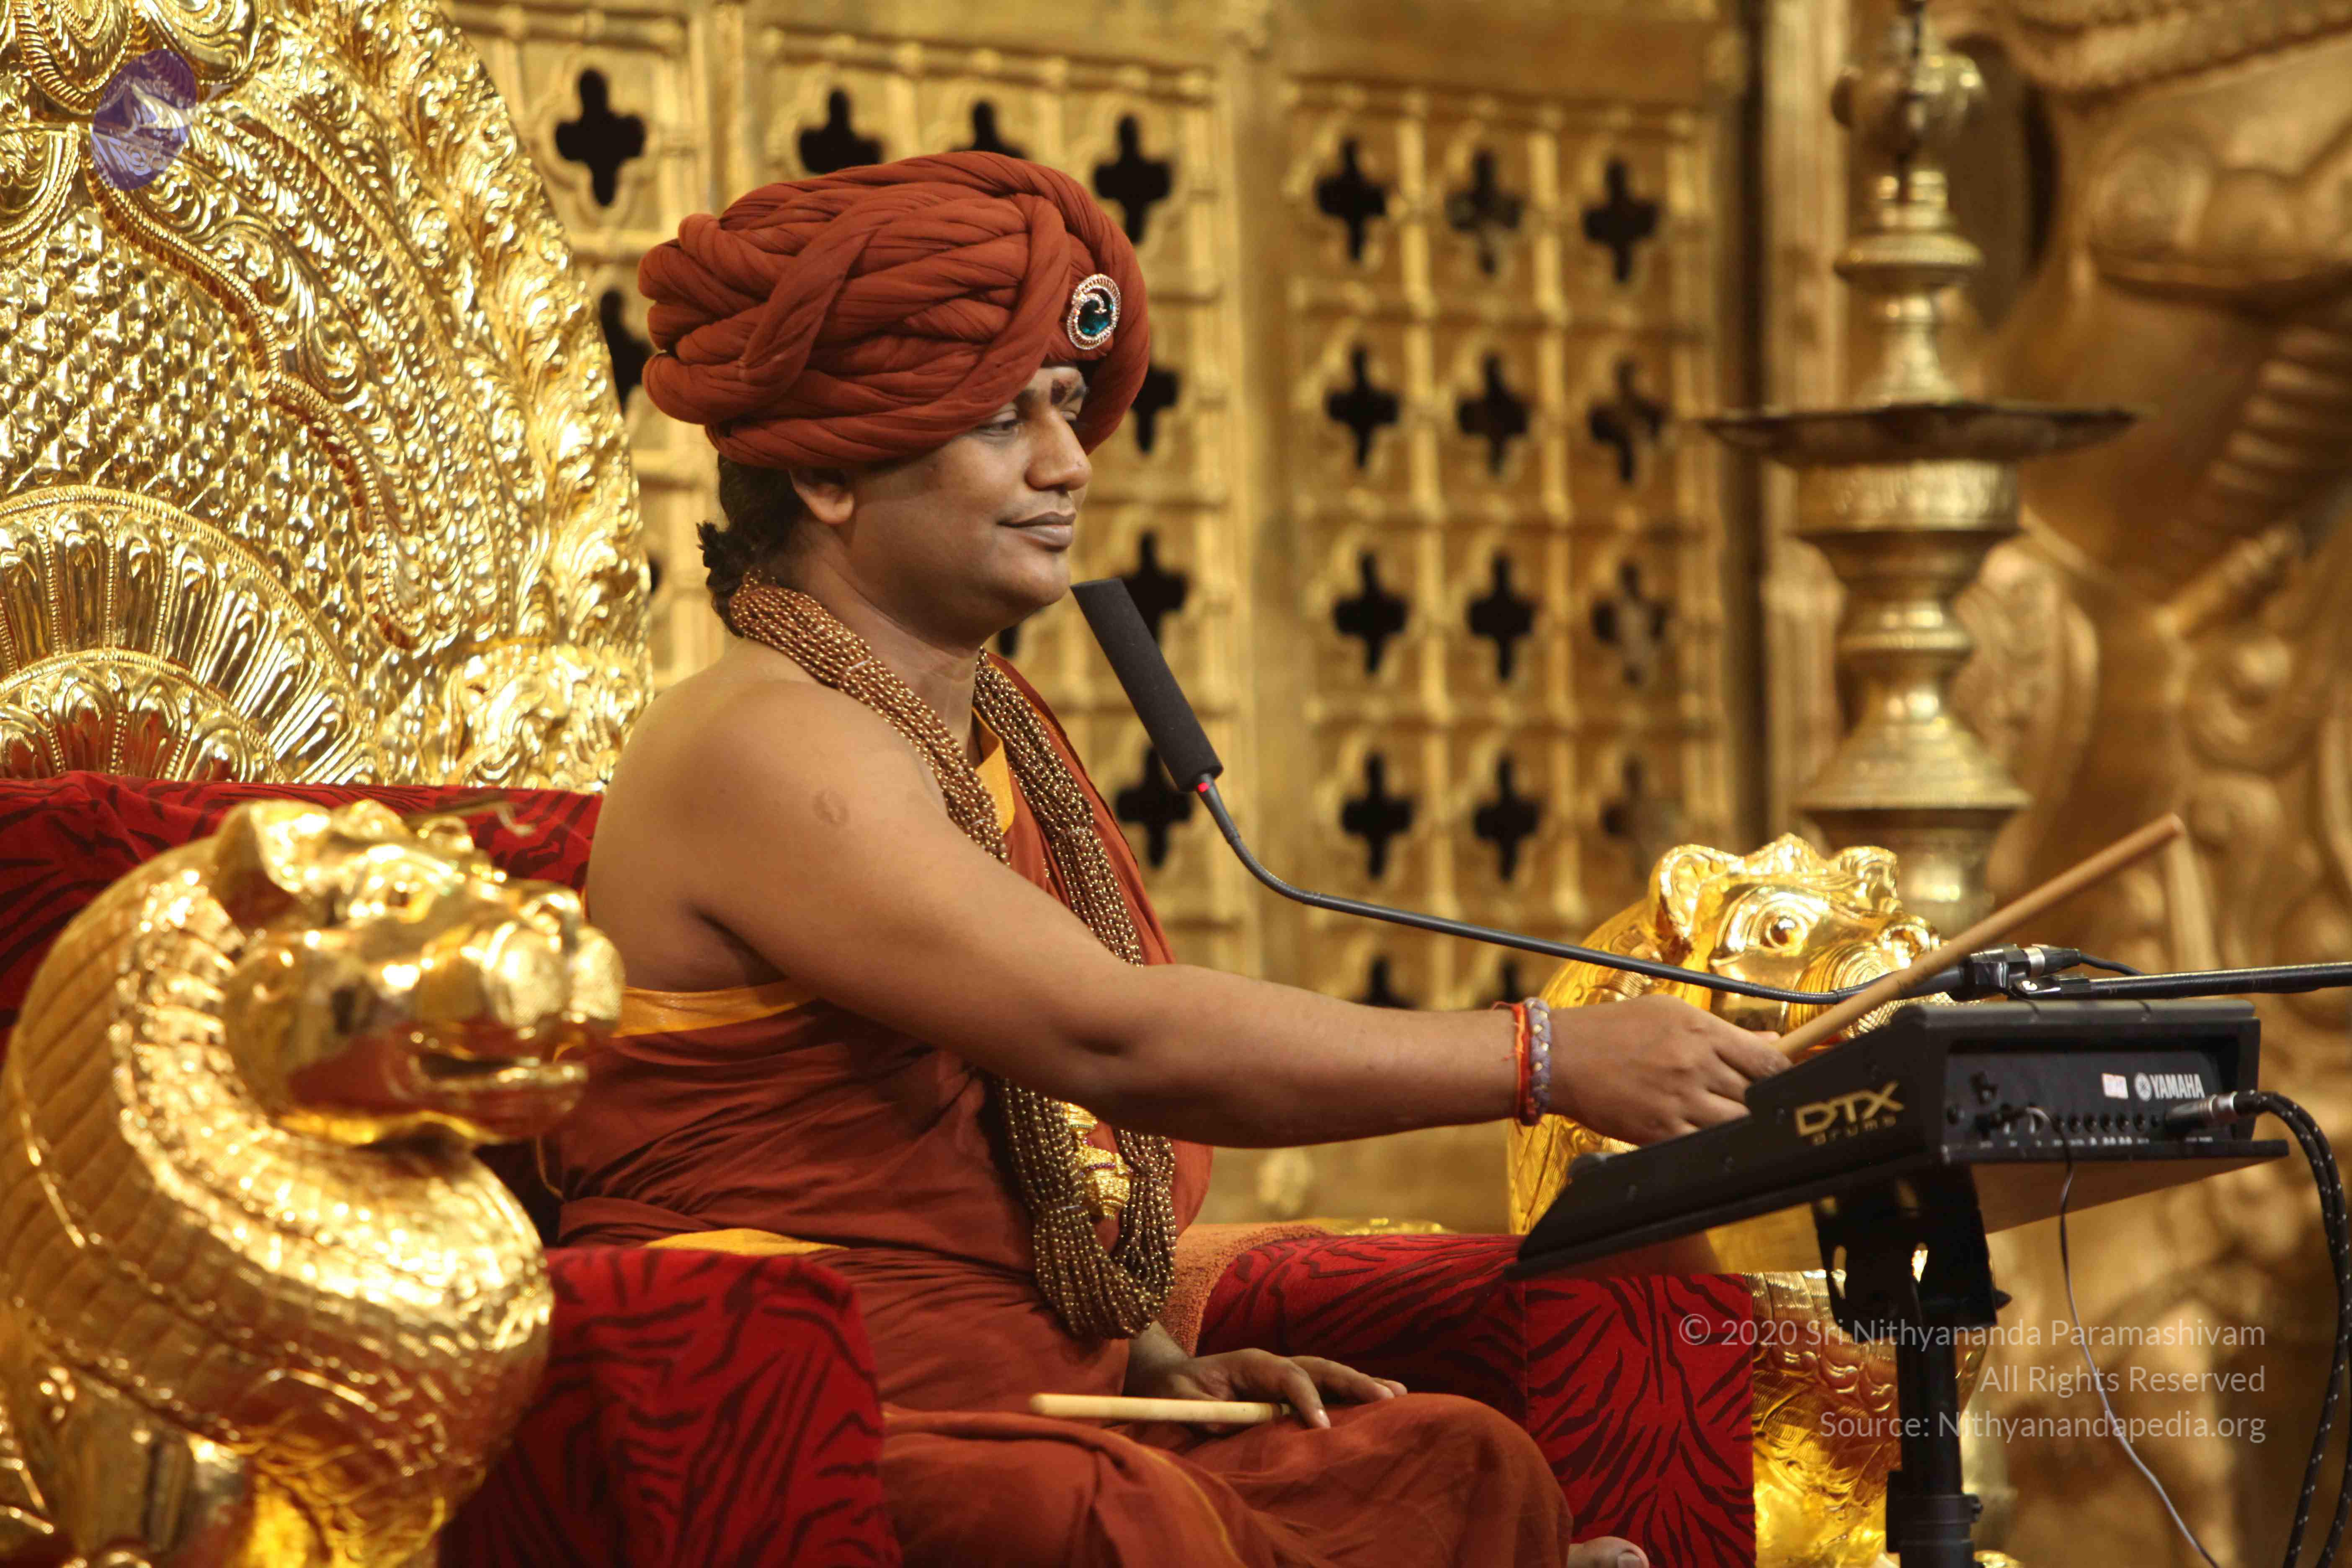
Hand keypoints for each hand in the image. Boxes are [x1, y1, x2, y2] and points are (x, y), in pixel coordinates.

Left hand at [1125, 1346, 1405, 1429]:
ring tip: (1399, 1395)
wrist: (1169, 1378)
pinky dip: (1352, 1392)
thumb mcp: (1180, 1399)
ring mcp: (1282, 1372)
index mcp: (1251, 1363)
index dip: (1307, 1400)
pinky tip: (1380, 1399)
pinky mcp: (1286, 1387)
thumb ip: (1205, 1411)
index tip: (1323, 1427)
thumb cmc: (1174, 1389)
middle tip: (1388, 1397)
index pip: (1289, 1377)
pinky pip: (1324, 1386)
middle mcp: (1273, 1363)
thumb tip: (1230, 1423)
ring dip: (1362, 1384)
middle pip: (1320, 1368)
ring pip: (1328, 1373)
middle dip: (1354, 1382)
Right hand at [1550, 994, 1786, 1145]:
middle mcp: (1695, 1065)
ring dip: (1739, 1124)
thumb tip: (1768, 1041)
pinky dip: (1712, 1144)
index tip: (1783, 1081)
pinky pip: (1703, 1145)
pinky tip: (1707, 1137)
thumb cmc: (1612, 1029)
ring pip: (1736, 1124)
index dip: (1785, 1075)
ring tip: (1729, 1119)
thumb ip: (1721, 1030)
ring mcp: (1679, 1100)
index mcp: (1702, 1031)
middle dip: (1761, 1100)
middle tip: (1755, 1102)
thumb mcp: (1669, 1013)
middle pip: (1757, 1095)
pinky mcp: (1659, 1131)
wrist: (1560, 1056)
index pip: (1768, 1060)